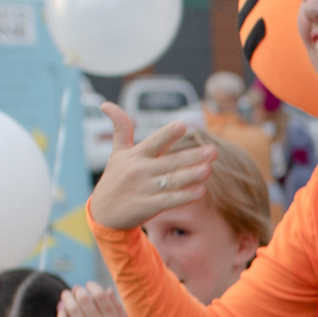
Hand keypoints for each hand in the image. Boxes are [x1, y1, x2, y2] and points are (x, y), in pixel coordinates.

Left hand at [56, 284, 140, 316]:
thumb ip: (118, 309)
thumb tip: (106, 290)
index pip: (100, 295)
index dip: (92, 287)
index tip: (88, 285)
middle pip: (84, 300)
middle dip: (78, 291)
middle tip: (75, 290)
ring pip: (72, 310)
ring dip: (67, 299)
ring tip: (66, 296)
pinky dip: (61, 316)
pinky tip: (62, 312)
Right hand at [85, 105, 215, 233]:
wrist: (104, 213)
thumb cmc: (115, 179)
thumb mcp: (117, 153)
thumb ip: (120, 128)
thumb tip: (105, 103)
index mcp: (136, 155)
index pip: (154, 142)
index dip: (167, 134)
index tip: (182, 125)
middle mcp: (141, 170)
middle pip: (171, 162)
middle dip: (192, 156)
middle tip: (213, 150)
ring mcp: (145, 189)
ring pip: (172, 181)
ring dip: (191, 176)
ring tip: (208, 169)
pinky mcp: (148, 207)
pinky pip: (169, 201)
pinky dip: (184, 196)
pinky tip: (200, 191)